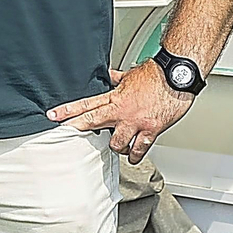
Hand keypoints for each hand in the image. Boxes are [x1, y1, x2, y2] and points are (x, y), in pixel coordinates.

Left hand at [46, 60, 193, 163]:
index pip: (86, 104)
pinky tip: (132, 157)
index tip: (54, 116)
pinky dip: (135, 155)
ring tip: (115, 145)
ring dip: (115, 146)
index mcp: (115, 97)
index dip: (68, 111)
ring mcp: (137, 122)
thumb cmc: (157, 74)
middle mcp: (123, 111)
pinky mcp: (151, 130)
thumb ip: (116, 79)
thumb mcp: (130, 75)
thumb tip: (107, 76)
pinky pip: (140, 148)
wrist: (177, 77)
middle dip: (78, 129)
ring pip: (116, 143)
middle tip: (66, 134)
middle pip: (94, 122)